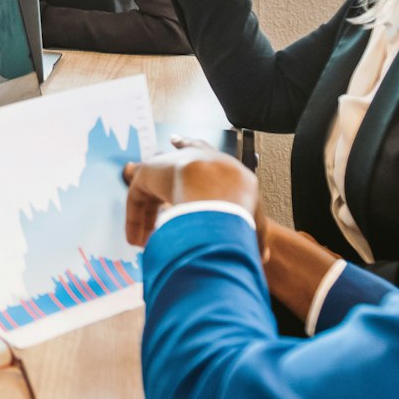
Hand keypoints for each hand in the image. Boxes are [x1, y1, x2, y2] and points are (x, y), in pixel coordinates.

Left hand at [122, 137, 259, 246]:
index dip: (191, 150)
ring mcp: (170, 164)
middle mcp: (193, 160)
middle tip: (148, 168)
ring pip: (154, 188)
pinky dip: (136, 220)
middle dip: (163, 164)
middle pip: (175, 160)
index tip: (177, 141)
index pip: (202, 153)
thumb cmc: (239, 202)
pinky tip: (136, 240)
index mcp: (219, 167)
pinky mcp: (149, 172)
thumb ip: (253, 234)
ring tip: (145, 240)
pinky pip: (139, 197)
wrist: (219, 190)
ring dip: (148, 216)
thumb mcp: (254, 220)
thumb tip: (262, 257)